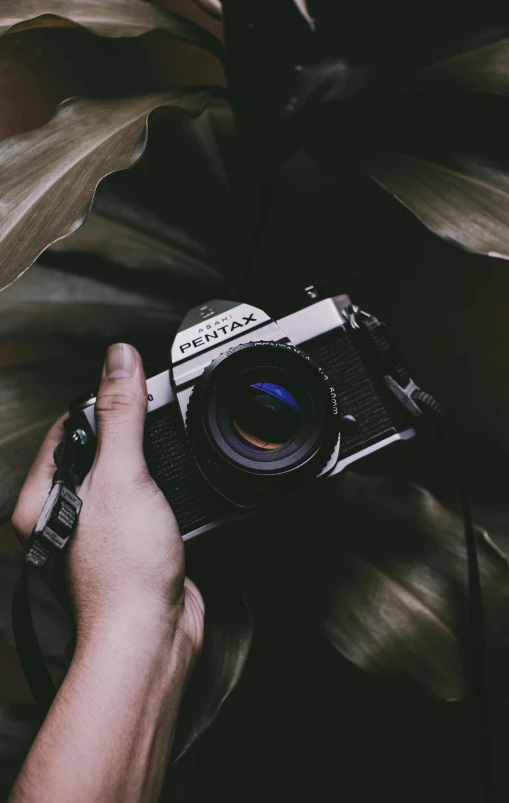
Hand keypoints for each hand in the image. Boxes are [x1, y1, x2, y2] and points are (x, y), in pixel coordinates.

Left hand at [12, 343, 203, 654]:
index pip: (67, 426)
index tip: (136, 390)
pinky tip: (186, 490)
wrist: (152, 638)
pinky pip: (150, 503)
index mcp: (43, 496)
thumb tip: (119, 358)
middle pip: (101, 450)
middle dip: (134, 434)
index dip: (102, 403)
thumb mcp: (122, 477)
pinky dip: (169, 492)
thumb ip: (120, 416)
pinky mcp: (133, 545)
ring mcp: (101, 532)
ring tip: (176, 457)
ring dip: (156, 464)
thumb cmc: (123, 570)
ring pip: (129, 477)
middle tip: (163, 421)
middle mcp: (66, 514)